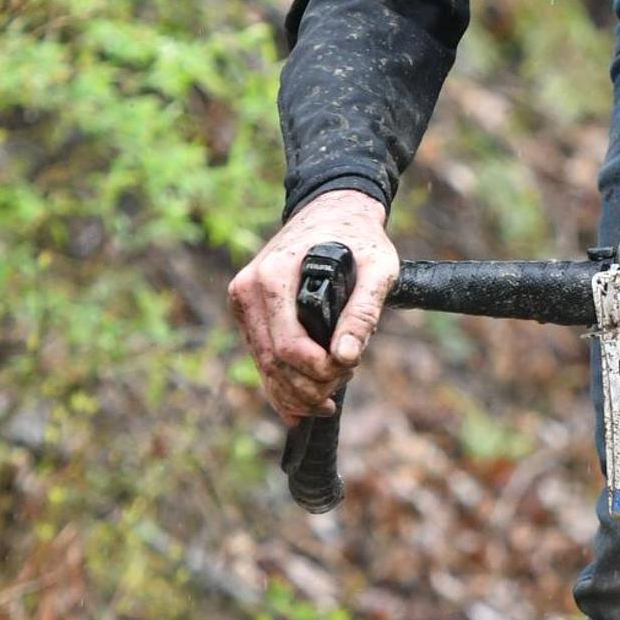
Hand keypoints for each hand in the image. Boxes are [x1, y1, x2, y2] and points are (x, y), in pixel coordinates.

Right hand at [228, 189, 397, 423]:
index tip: (349, 369)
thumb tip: (346, 356)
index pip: (288, 346)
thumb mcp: (377, 268)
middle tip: (343, 383)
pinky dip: (279, 386)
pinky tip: (299, 409)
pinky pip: (260, 357)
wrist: (332, 210)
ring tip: (328, 399)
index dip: (319, 371)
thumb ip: (363, 312)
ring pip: (264, 366)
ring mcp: (242, 300)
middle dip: (310, 386)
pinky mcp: (246, 311)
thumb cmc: (358, 238)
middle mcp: (248, 288)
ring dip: (295, 392)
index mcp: (273, 275)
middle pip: (273, 362)